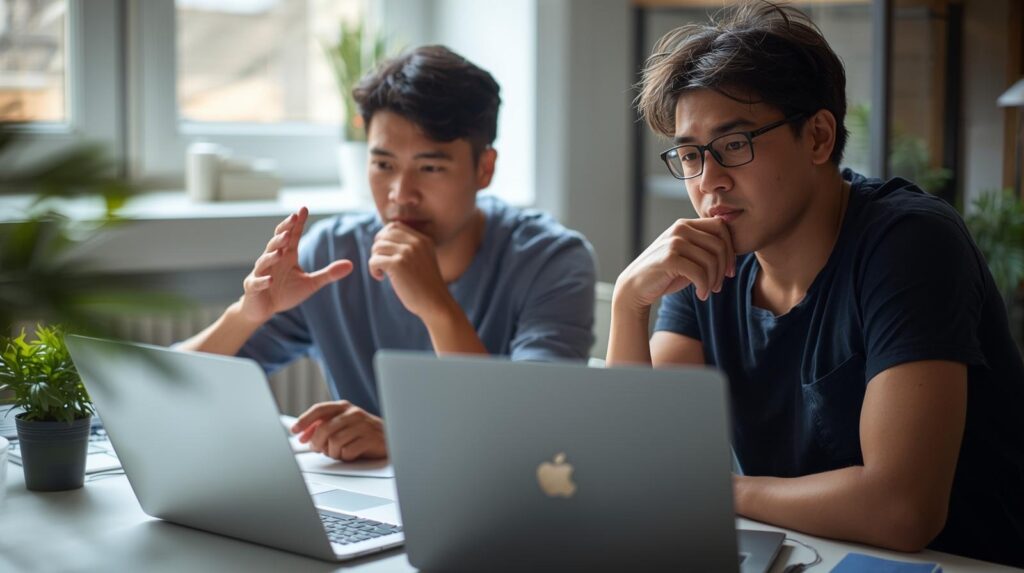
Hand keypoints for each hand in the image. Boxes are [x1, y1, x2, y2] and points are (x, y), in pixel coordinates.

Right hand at [238, 207, 353, 323]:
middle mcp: (273, 261)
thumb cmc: (285, 293)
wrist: (263, 308)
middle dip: (283, 232)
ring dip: (272, 254)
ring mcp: (261, 273)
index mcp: (287, 256)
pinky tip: (270, 280)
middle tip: (291, 220)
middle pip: (276, 243)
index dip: (297, 223)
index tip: (303, 209)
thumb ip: (328, 273)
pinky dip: (263, 281)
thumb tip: (352, 265)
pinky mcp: (253, 288)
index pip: (292, 236)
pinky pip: (257, 282)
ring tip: (281, 249)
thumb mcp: (310, 283)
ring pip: (264, 260)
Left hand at [291, 401, 386, 461]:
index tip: (294, 430)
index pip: (320, 409)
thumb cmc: (361, 432)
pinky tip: (351, 454)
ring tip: (338, 452)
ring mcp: (363, 425)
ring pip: (334, 442)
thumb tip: (304, 436)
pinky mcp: (370, 439)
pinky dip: (345, 456)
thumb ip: (323, 427)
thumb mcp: (341, 425)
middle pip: (324, 428)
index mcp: (344, 407)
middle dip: (317, 442)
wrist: (388, 438)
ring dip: (333, 452)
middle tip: (318, 449)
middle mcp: (353, 413)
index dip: (305, 420)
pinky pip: (348, 451)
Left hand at [368, 222, 452, 320]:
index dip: (385, 237)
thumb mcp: (424, 260)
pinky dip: (373, 270)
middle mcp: (416, 243)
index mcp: (423, 240)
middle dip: (378, 248)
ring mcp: (407, 252)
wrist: (436, 304)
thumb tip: (382, 239)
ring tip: (382, 272)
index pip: (395, 226)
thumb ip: (410, 248)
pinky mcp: (397, 265)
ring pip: (377, 247)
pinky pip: (374, 260)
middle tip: (382, 263)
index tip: (385, 252)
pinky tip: (381, 278)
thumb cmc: (427, 286)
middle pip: (384, 235)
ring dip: (375, 260)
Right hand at [614, 217, 735, 310]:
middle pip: (719, 245)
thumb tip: (734, 250)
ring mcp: (674, 242)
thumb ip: (704, 248)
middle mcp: (680, 228)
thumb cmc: (665, 274)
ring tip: (707, 291)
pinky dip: (704, 287)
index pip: (721, 227)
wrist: (635, 286)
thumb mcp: (687, 256)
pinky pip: (700, 272)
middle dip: (723, 269)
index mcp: (685, 224)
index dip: (730, 250)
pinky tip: (700, 295)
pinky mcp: (669, 258)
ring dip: (714, 281)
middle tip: (718, 286)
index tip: (729, 270)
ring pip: (711, 260)